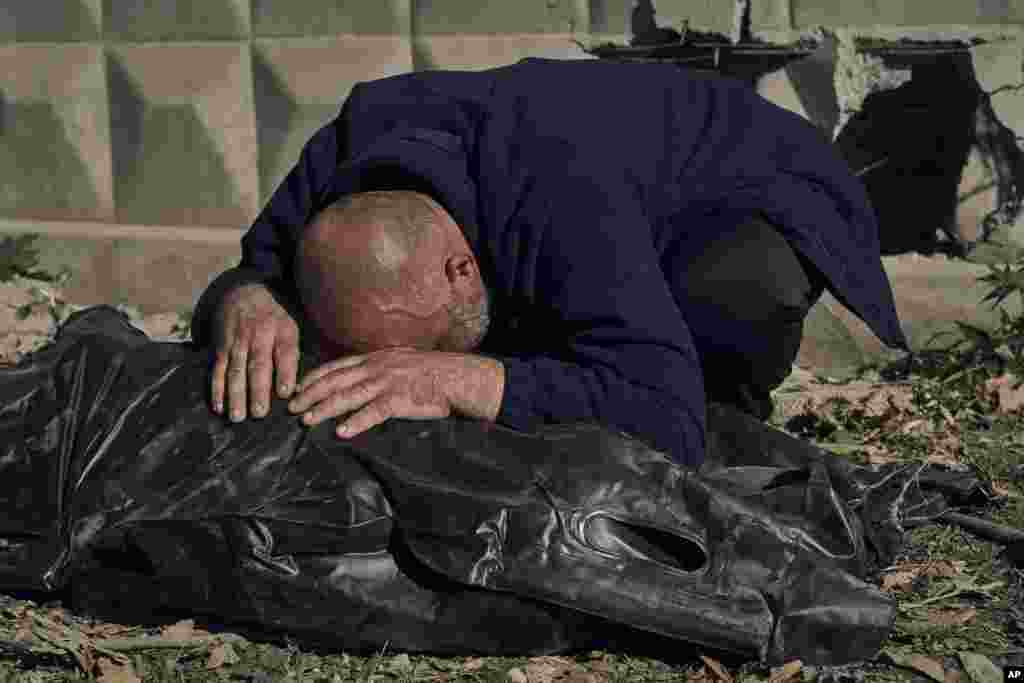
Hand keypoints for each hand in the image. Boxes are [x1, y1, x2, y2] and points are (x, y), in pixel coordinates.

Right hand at [211, 283, 299, 420]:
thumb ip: (296, 353)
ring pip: (236, 370)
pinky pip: (218, 369)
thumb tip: (303, 387)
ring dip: (236, 395)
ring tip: (237, 417)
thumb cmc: (276, 316)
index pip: (285, 352)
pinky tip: (218, 407)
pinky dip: (216, 389)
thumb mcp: (293, 324)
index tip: (285, 393)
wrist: (243, 290)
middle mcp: (259, 335)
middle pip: (258, 364)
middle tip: (259, 413)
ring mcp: (238, 341)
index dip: (285, 372)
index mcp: (283, 330)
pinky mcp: (221, 346)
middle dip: (258, 390)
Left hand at [287, 348, 454, 436]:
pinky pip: (374, 412)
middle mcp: (377, 368)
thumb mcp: (401, 361)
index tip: (298, 388)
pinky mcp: (400, 400)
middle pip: (336, 380)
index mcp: (376, 358)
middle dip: (311, 394)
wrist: (458, 377)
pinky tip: (342, 432)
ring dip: (325, 408)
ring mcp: (387, 383)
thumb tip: (361, 377)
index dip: (315, 377)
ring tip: (306, 420)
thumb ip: (379, 367)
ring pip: (348, 396)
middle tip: (291, 407)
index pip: (337, 366)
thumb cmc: (432, 372)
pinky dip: (357, 422)